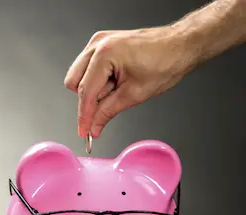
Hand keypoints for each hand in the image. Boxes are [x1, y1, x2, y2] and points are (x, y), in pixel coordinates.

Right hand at [64, 26, 193, 137]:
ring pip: (78, 75)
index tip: (83, 131)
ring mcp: (98, 41)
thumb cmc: (166, 61)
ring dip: (93, 88)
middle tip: (108, 106)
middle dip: (88, 99)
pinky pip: (87, 67)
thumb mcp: (135, 94)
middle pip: (75, 83)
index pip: (86, 92)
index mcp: (105, 54)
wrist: (180, 45)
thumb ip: (108, 112)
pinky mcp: (101, 43)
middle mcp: (98, 44)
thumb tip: (94, 126)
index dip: (84, 116)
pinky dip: (97, 79)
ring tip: (117, 88)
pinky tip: (115, 80)